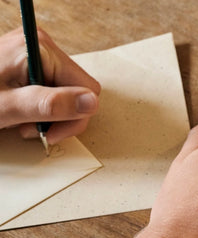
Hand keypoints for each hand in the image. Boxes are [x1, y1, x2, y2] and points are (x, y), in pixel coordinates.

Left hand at [0, 28, 99, 143]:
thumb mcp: (9, 107)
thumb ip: (50, 104)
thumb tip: (90, 103)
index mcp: (41, 51)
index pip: (88, 89)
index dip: (75, 116)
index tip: (50, 131)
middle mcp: (43, 48)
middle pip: (79, 93)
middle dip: (61, 118)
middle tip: (36, 129)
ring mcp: (38, 57)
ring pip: (68, 96)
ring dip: (51, 116)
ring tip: (24, 121)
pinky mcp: (33, 66)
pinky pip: (54, 92)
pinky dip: (43, 109)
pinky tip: (25, 113)